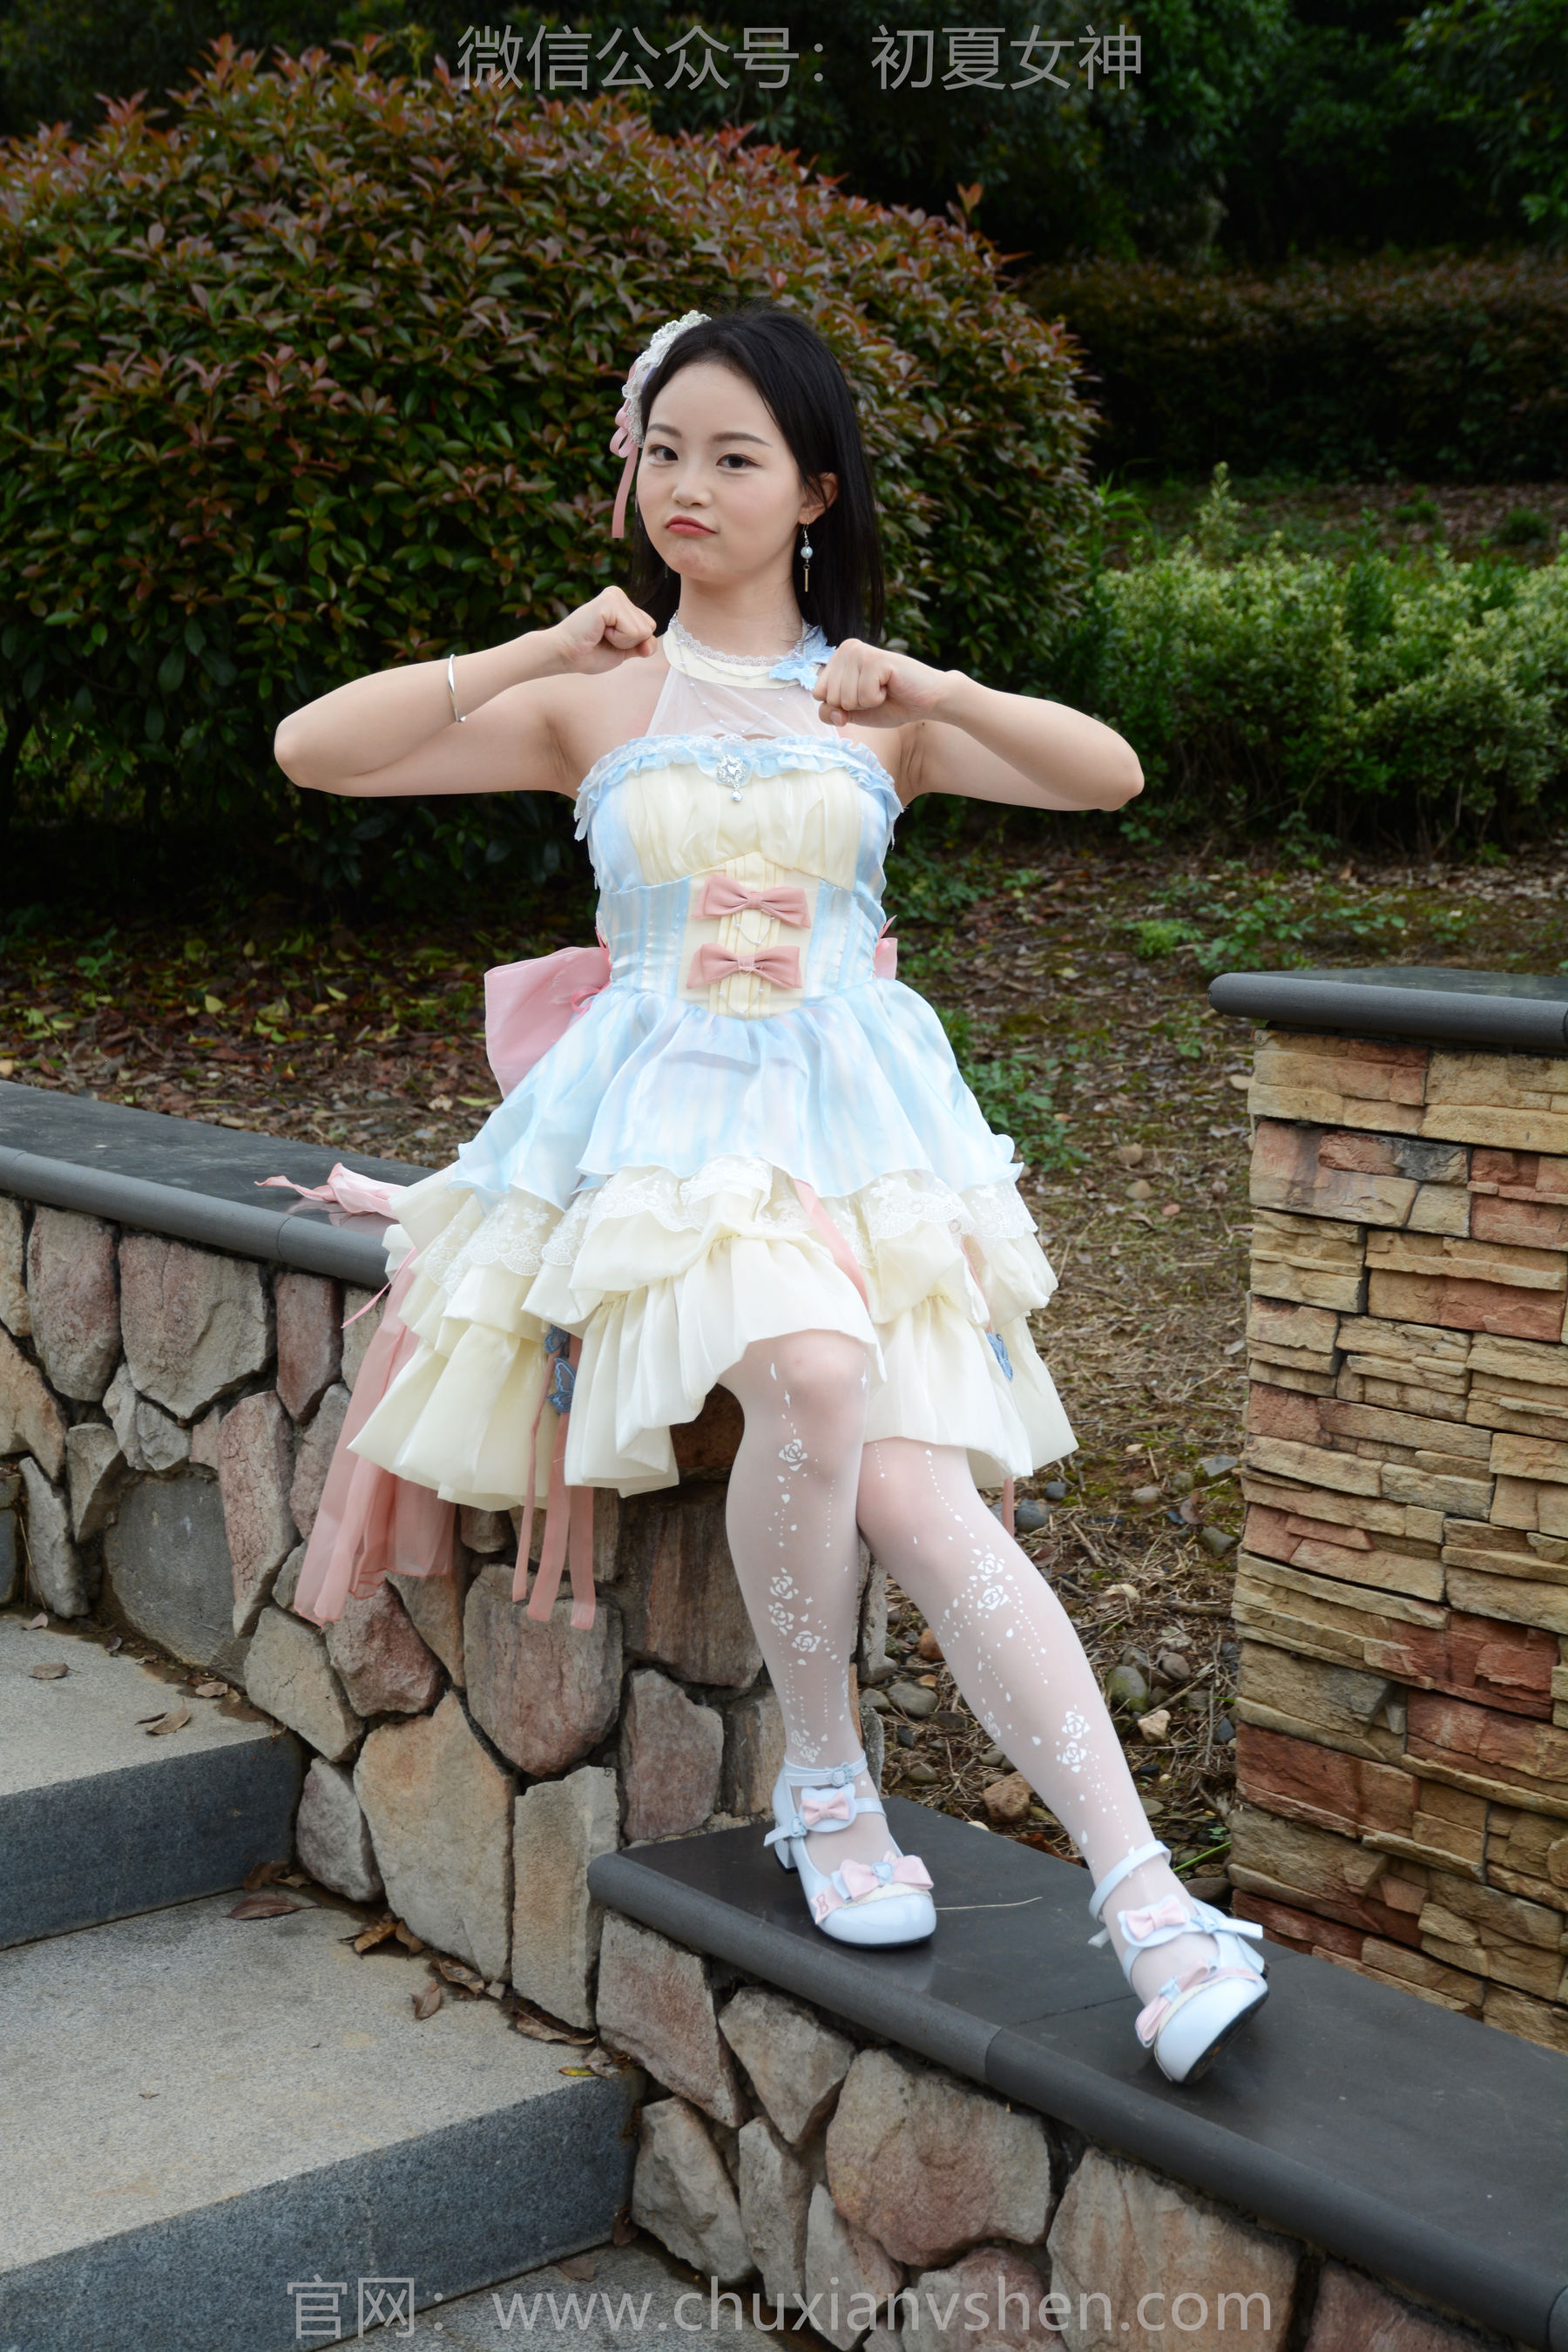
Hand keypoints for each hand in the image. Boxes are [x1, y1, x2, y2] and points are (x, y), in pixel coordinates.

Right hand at [551, 587, 658, 673]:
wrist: (565, 655)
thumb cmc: (589, 653)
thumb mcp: (623, 651)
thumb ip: (641, 646)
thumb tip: (651, 645)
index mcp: (623, 604)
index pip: (649, 628)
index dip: (634, 643)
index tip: (609, 641)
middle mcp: (619, 595)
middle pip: (649, 628)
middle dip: (629, 642)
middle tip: (603, 639)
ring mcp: (615, 595)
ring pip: (643, 630)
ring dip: (622, 641)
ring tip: (600, 635)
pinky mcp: (609, 601)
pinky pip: (632, 630)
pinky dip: (617, 639)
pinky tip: (599, 632)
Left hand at [813, 639, 953, 730]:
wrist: (926, 701)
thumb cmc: (891, 704)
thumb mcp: (853, 712)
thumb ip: (831, 713)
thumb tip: (833, 711)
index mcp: (838, 657)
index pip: (818, 694)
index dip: (840, 706)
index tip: (862, 696)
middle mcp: (846, 648)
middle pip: (829, 697)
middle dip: (854, 705)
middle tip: (875, 692)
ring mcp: (860, 651)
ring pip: (845, 698)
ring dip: (867, 702)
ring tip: (883, 689)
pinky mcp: (875, 659)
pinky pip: (863, 697)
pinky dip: (878, 700)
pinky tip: (890, 686)